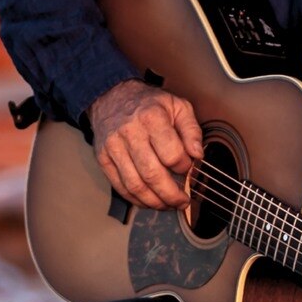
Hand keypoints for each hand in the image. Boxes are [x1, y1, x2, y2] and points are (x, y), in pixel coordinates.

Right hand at [88, 78, 203, 209]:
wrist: (111, 97)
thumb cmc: (149, 104)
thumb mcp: (177, 106)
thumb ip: (192, 130)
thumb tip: (198, 155)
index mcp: (152, 117)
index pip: (171, 154)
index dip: (184, 167)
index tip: (188, 168)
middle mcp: (130, 132)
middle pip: (152, 174)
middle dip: (171, 194)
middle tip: (183, 201)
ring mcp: (114, 147)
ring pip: (135, 185)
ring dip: (154, 201)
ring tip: (168, 205)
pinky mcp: (103, 158)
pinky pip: (120, 186)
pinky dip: (136, 199)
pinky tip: (149, 201)